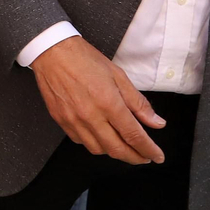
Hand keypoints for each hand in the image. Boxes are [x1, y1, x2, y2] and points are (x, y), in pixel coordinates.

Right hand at [31, 36, 166, 163]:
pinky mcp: (61, 121)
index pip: (134, 135)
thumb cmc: (84, 59)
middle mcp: (90, 116)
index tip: (157, 156)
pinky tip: (100, 135)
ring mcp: (73, 120)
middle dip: (134, 157)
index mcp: (108, 102)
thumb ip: (138, 102)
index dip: (148, 150)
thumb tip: (156, 122)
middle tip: (144, 157)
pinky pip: (80, 141)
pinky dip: (94, 142)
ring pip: (98, 149)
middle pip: (117, 149)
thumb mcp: (118, 76)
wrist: (52, 52)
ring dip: (114, 151)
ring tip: (122, 145)